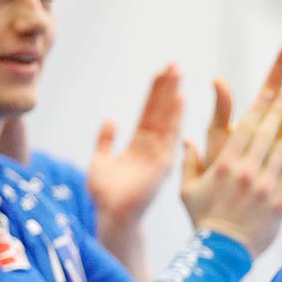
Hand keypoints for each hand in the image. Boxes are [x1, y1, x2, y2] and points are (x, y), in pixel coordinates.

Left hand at [89, 64, 183, 226]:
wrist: (112, 217)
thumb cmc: (107, 196)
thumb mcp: (100, 162)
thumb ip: (105, 141)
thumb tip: (109, 120)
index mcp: (140, 145)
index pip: (150, 112)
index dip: (155, 92)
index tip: (161, 72)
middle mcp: (153, 147)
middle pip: (162, 111)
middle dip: (168, 87)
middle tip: (174, 64)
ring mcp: (160, 154)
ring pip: (167, 119)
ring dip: (173, 96)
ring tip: (178, 74)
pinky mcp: (162, 164)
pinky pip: (171, 135)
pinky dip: (176, 117)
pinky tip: (181, 99)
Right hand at [181, 43, 281, 257]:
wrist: (220, 255)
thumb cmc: (203, 217)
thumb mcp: (190, 183)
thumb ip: (195, 154)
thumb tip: (190, 132)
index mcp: (227, 158)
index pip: (253, 112)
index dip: (271, 81)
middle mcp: (250, 165)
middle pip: (278, 116)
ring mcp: (269, 181)